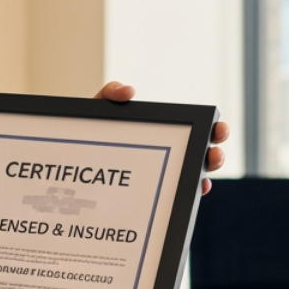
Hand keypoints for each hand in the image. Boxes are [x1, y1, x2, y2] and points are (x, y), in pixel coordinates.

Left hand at [94, 81, 228, 193]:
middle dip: (214, 156)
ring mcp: (159, 177)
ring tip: (203, 178)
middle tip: (214, 156)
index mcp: (161, 133)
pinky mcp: (148, 196)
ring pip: (189, 178)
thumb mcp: (97, 113)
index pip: (195, 131)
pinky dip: (185, 196)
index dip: (213, 130)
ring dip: (203, 177)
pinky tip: (189, 193)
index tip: (218, 129)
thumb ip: (109, 94)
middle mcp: (166, 156)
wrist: (71, 159)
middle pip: (199, 156)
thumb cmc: (88, 134)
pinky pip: (172, 197)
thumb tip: (129, 91)